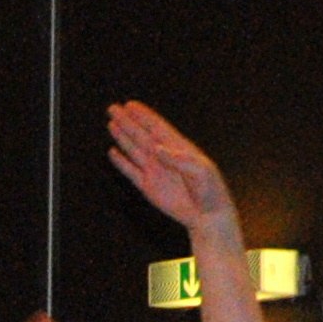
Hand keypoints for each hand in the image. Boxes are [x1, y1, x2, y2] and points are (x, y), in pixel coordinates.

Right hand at [107, 102, 236, 233]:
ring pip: (134, 150)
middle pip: (141, 135)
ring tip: (112, 123)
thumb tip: (157, 147)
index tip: (130, 105)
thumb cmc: (210, 191)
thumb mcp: (202, 171)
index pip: (157, 127)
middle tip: (113, 108)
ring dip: (123, 137)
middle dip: (128, 121)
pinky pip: (131, 171)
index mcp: (178, 148)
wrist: (207, 216)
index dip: (144, 116)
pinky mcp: (148, 187)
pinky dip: (121, 162)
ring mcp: (155, 171)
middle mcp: (163, 156)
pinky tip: (113, 152)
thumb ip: (179, 159)